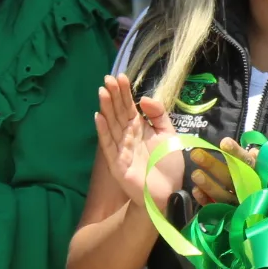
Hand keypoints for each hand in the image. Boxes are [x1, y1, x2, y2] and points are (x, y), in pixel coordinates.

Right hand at [93, 76, 182, 205]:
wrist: (169, 193)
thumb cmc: (168, 165)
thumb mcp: (169, 134)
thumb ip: (158, 115)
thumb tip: (143, 98)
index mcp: (139, 129)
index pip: (129, 107)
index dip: (124, 93)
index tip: (120, 76)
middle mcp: (127, 136)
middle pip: (118, 113)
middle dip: (114, 95)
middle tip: (107, 78)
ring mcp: (120, 149)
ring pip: (111, 125)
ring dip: (106, 108)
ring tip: (102, 91)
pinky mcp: (117, 163)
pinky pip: (108, 145)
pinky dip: (103, 131)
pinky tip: (98, 117)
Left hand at [190, 137, 256, 206]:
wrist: (262, 206)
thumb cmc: (254, 180)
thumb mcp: (255, 167)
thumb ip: (249, 159)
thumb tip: (253, 152)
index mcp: (256, 174)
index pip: (246, 162)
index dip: (236, 152)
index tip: (224, 142)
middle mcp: (249, 190)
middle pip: (231, 177)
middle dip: (213, 166)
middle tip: (195, 154)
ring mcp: (239, 204)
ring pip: (223, 195)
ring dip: (209, 185)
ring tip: (195, 174)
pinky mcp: (229, 215)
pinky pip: (217, 209)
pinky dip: (206, 200)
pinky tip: (195, 190)